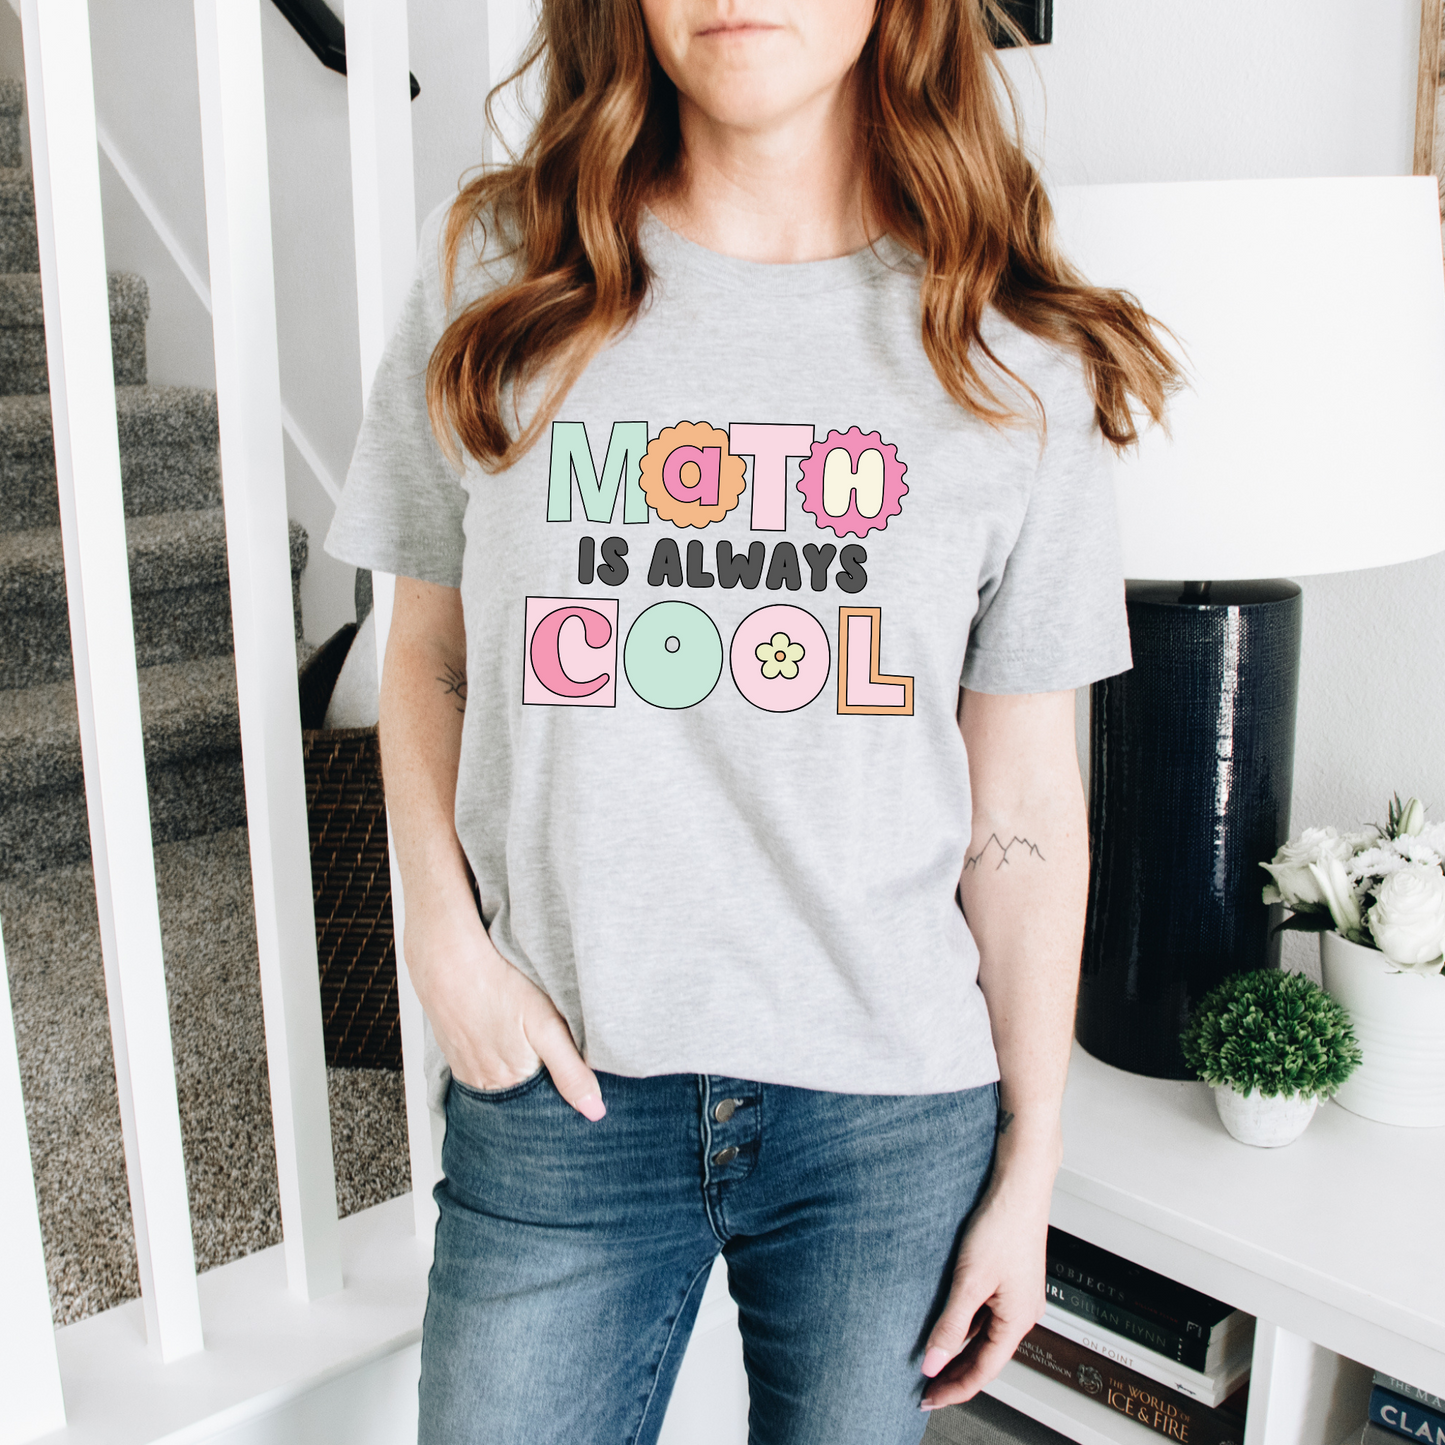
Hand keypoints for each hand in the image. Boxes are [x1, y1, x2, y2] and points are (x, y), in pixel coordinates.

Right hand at [404, 892, 605, 1121]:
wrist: (447, 961)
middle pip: (522, 1092)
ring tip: (522, 1036)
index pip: (544, 1102)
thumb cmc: (500, 986)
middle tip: (545, 1044)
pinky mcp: (454, 1052)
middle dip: (539, 1078)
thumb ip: (571, 1071)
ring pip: (501, 1078)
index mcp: (512, 1083)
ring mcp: (465, 1068)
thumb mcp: (547, 1027)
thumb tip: (595, 1112)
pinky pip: (481, 1064)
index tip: (573, 1069)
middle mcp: (486, 1084)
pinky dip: (494, 1054)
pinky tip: (501, 1032)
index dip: (561, 1087)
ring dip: (516, 1065)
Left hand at [919, 1151, 1054, 1408]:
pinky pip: (985, 1313)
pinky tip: (945, 1322)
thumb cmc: (1002, 1225)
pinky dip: (965, 1325)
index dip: (954, 1388)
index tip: (928, 1399)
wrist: (1018, 1185)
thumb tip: (934, 1362)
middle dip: (956, 1374)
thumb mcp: (969, 1280)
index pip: (983, 1370)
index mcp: (1018, 1320)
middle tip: (926, 1388)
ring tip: (931, 1359)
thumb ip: (950, 1325)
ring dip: (959, 1349)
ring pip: (984, 1334)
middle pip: (985, 1356)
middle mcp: (1022, 1312)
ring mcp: (1017, 1295)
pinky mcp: (1009, 1277)